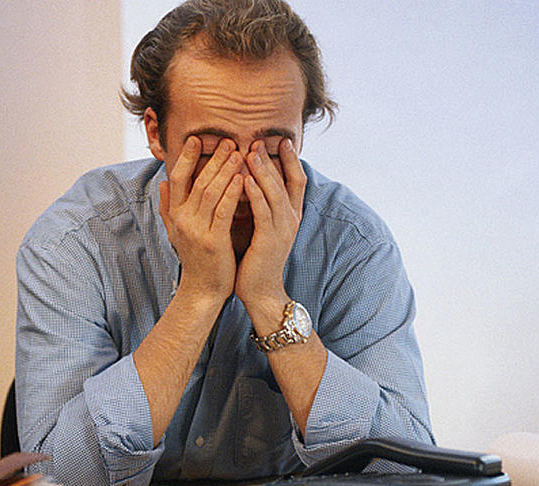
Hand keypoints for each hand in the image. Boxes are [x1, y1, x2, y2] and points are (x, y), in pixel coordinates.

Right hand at [159, 136, 244, 303]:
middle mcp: (183, 221)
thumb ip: (168, 207)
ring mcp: (197, 231)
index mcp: (175, 215)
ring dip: (226, 170)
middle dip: (213, 159)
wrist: (202, 290)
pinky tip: (244, 178)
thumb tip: (163, 183)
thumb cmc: (195, 259)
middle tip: (227, 140)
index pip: (177, 179)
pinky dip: (233, 192)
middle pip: (198, 181)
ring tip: (239, 153)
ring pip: (211, 192)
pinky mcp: (214, 241)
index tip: (196, 139)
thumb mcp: (176, 232)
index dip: (185, 157)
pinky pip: (224, 211)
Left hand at [236, 138, 305, 313]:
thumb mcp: (260, 228)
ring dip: (262, 171)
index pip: (295, 180)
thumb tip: (247, 182)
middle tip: (258, 139)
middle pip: (286, 181)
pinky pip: (263, 211)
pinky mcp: (269, 240)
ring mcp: (282, 229)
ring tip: (250, 151)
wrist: (260, 292)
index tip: (281, 140)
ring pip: (274, 192)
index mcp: (290, 215)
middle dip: (272, 159)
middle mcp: (291, 219)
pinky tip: (243, 179)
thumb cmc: (255, 260)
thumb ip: (259, 206)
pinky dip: (254, 193)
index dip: (290, 160)